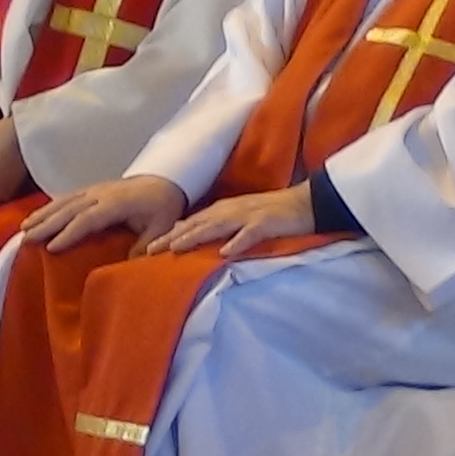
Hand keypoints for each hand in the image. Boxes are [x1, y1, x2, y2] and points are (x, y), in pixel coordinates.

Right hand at [22, 175, 187, 253]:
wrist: (166, 181)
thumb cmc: (163, 207)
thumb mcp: (162, 227)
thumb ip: (146, 245)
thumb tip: (129, 265)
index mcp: (119, 203)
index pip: (89, 218)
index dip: (70, 232)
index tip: (51, 247)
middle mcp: (103, 194)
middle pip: (71, 209)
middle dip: (47, 224)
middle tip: (27, 239)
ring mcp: (96, 190)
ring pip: (65, 201)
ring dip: (43, 214)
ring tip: (23, 229)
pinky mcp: (92, 190)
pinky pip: (67, 197)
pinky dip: (49, 207)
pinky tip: (36, 217)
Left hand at [141, 183, 314, 259]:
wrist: (307, 203)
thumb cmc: (274, 212)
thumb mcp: (239, 215)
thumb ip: (213, 223)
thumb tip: (183, 231)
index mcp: (225, 209)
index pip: (192, 222)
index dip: (170, 234)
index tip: (147, 248)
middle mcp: (232, 210)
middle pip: (198, 224)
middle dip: (174, 237)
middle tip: (151, 250)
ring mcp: (249, 216)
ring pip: (218, 226)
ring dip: (196, 236)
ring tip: (177, 248)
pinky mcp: (267, 223)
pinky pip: (249, 234)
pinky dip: (237, 242)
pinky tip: (225, 252)